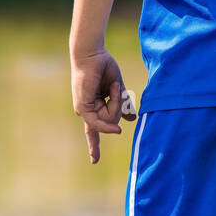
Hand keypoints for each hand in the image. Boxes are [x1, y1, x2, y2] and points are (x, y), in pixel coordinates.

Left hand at [71, 48, 133, 163]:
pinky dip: (108, 127)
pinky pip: (98, 124)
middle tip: (116, 87)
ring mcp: (84, 110)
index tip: (94, 161)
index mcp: (94, 108)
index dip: (94, 146)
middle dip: (119, 108)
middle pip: (111, 123)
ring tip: (111, 86)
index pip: (93, 131)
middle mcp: (87, 111)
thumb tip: (132, 119)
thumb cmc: (104, 67)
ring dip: (116, 104)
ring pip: (108, 122)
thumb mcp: (118, 89)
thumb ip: (123, 104)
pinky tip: (117, 131)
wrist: (92, 54)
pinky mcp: (82, 108)